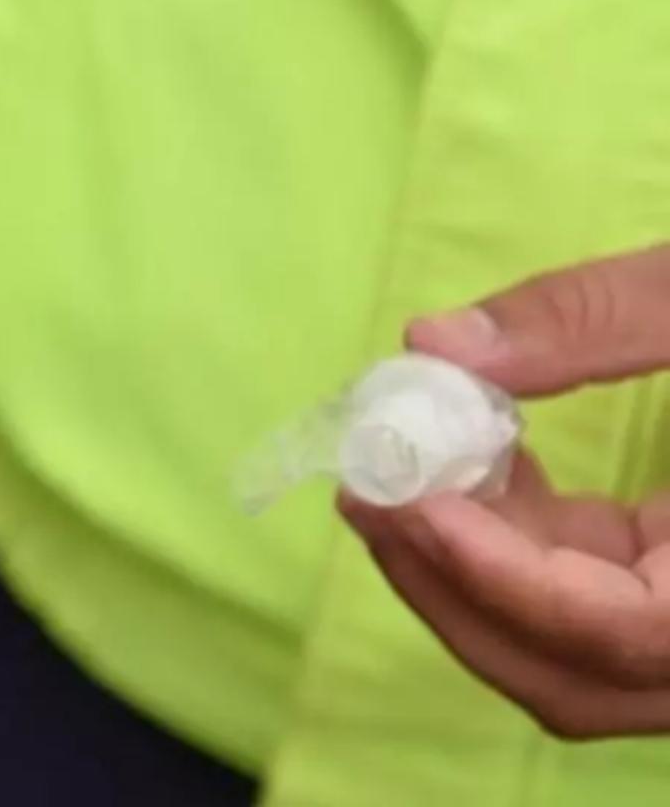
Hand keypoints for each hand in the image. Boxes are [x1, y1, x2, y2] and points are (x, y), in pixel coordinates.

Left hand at [342, 243, 669, 738]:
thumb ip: (598, 315)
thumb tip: (434, 342)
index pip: (625, 638)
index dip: (507, 582)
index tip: (411, 503)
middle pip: (578, 675)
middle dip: (454, 588)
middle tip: (364, 488)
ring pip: (572, 654)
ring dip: (466, 572)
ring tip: (390, 469)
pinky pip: (587, 599)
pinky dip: (510, 542)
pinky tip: (467, 455)